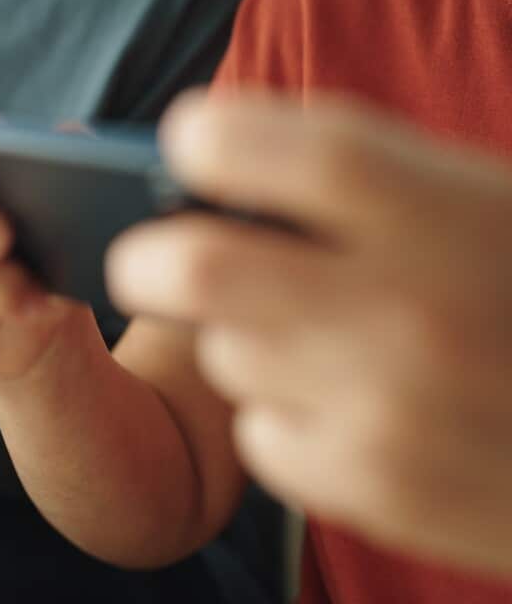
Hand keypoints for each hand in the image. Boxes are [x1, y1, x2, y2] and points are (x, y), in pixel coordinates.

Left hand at [108, 91, 511, 575]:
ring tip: (321, 339)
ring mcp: (386, 412)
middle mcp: (409, 312)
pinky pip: (260, 435)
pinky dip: (284, 417)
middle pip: (194, 267)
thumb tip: (220, 151)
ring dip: (246, 340)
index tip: (190, 143)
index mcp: (449, 214)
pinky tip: (350, 408)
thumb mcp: (492, 206)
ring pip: (226, 355)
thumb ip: (373, 180)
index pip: (282, 150)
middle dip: (148, 260)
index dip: (210, 137)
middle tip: (151, 258)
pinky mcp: (374, 488)